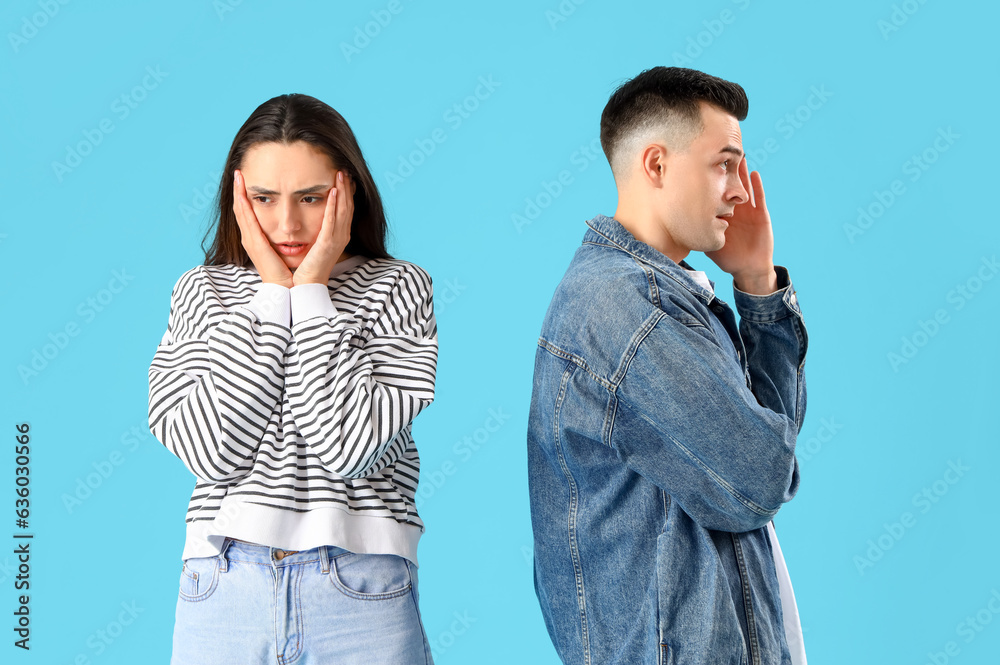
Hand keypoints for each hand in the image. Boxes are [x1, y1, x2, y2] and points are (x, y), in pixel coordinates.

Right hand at [233, 169, 294, 287]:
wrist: (285, 288)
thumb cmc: (286, 270)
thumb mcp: (281, 250)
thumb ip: (279, 237)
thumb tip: (285, 228)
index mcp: (255, 239)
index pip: (246, 213)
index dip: (243, 196)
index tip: (244, 180)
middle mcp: (249, 238)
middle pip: (239, 209)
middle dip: (237, 190)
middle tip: (238, 172)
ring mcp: (249, 240)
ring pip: (240, 211)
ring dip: (238, 192)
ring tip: (238, 175)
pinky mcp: (254, 243)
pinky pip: (247, 219)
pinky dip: (243, 203)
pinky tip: (243, 191)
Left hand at [292, 170, 352, 285]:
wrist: (305, 285)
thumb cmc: (306, 266)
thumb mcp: (316, 244)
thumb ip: (318, 230)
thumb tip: (313, 216)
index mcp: (339, 235)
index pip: (346, 209)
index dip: (347, 192)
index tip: (344, 177)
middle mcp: (342, 236)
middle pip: (348, 206)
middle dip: (347, 187)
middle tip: (344, 169)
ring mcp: (336, 240)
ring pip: (343, 210)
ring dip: (342, 191)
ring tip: (340, 174)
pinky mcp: (327, 243)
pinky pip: (332, 221)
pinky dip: (334, 206)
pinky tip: (333, 192)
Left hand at [704, 157, 776, 293]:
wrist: (748, 268)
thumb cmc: (727, 258)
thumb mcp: (708, 244)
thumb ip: (695, 235)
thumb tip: (674, 231)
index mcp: (722, 213)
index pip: (714, 194)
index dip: (709, 181)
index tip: (699, 165)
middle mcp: (735, 209)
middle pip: (729, 186)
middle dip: (726, 171)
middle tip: (719, 152)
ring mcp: (748, 210)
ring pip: (744, 187)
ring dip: (742, 172)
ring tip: (738, 156)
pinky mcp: (761, 215)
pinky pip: (759, 198)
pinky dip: (757, 186)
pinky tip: (753, 173)